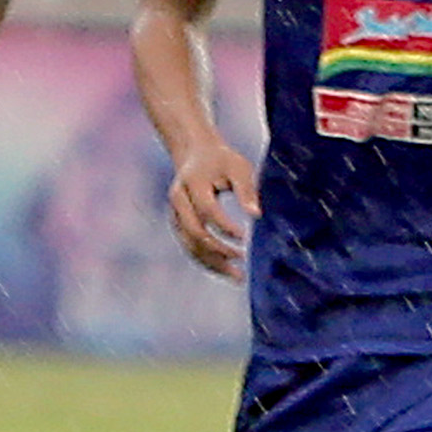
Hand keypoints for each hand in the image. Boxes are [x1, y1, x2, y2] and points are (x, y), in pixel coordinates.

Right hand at [168, 141, 258, 280]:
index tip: (246, 236)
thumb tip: (256, 216)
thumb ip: (246, 190)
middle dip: (219, 250)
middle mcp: (178, 200)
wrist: (195, 154)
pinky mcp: (178, 224)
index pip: (207, 211)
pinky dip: (207, 261)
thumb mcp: (238, 167)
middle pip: (194, 232)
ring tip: (238, 276)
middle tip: (243, 260)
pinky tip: (226, 270)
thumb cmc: (222, 160)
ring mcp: (175, 214)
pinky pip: (190, 247)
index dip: (226, 226)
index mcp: (191, 183)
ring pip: (190, 245)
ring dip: (213, 262)